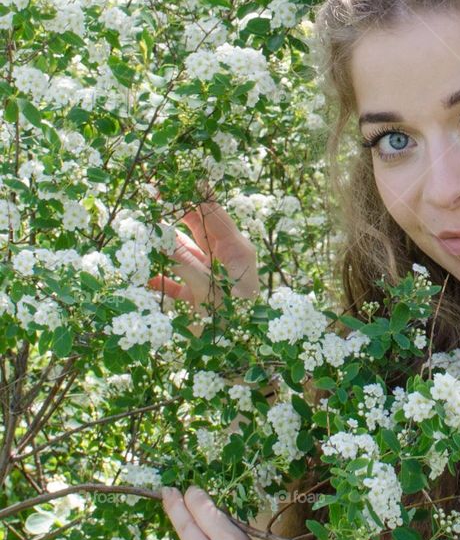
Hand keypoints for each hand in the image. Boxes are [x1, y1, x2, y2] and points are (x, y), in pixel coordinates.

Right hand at [148, 186, 258, 334]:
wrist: (239, 364)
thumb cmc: (234, 326)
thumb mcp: (210, 292)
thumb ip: (185, 265)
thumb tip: (160, 238)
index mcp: (238, 252)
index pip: (214, 214)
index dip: (194, 194)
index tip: (175, 175)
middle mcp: (225, 260)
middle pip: (197, 228)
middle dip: (174, 211)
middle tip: (151, 190)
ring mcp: (210, 278)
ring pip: (182, 252)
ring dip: (161, 243)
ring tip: (140, 225)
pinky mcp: (197, 298)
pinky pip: (174, 281)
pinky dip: (158, 277)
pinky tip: (142, 273)